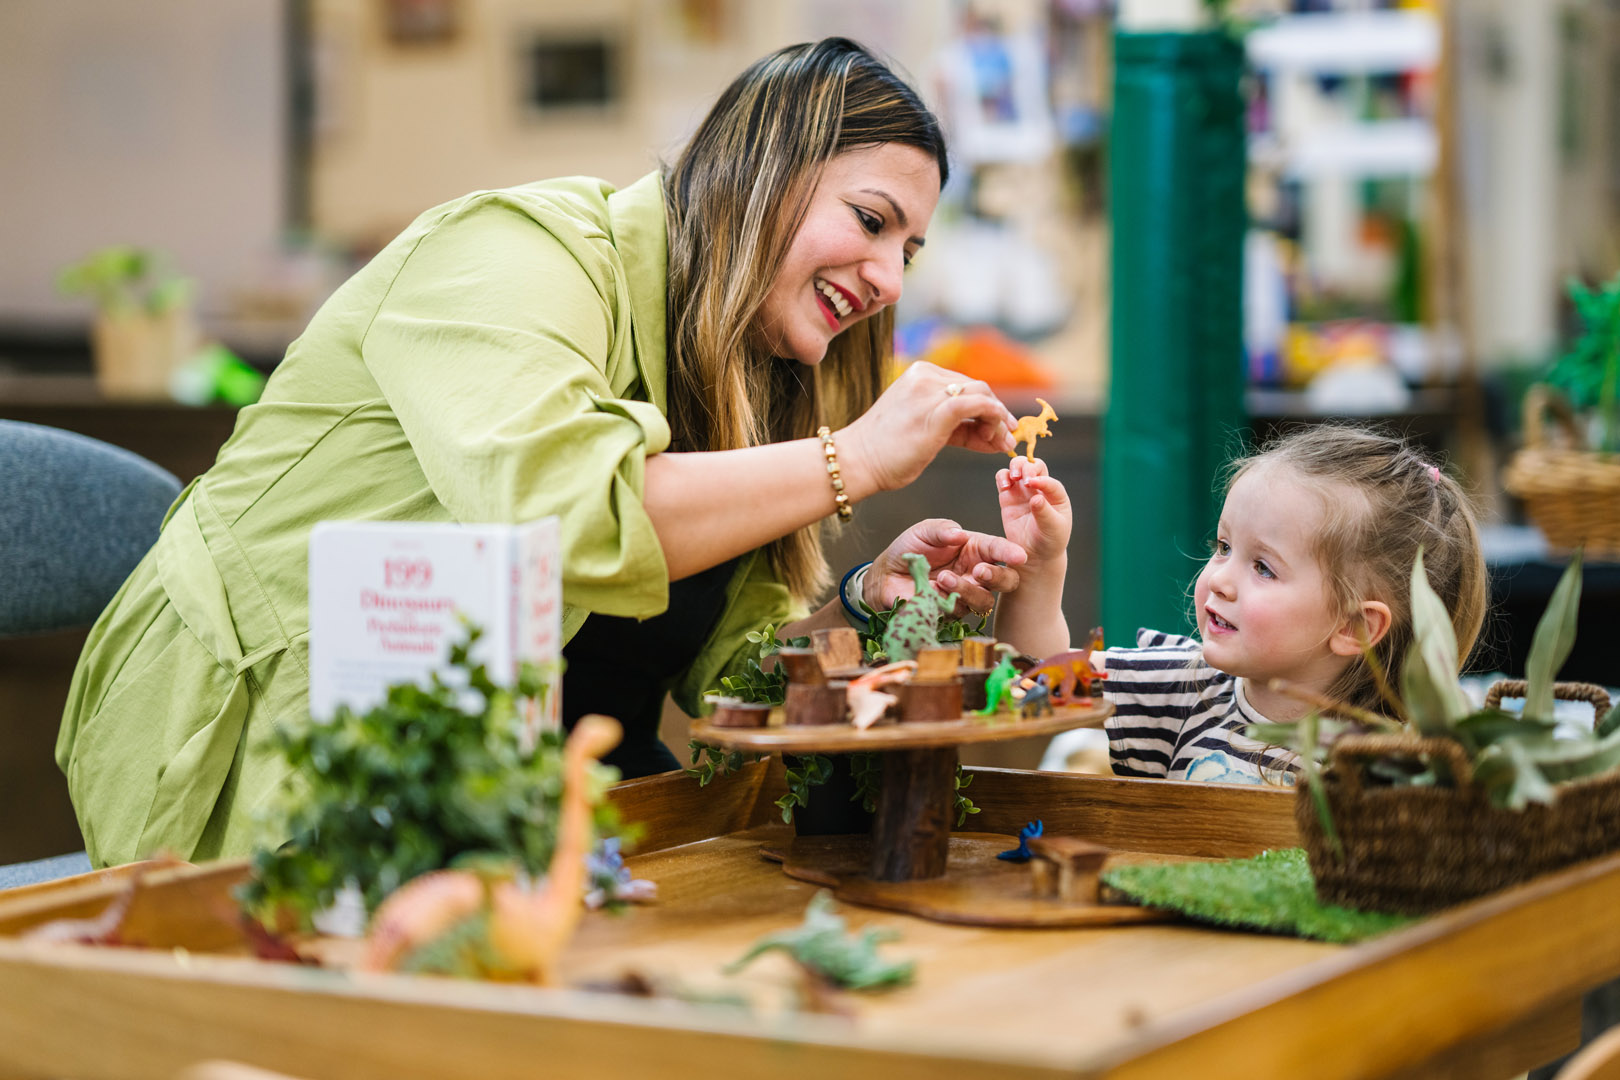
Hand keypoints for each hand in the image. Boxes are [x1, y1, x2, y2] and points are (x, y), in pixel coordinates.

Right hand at [836, 362, 1018, 496]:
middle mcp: (925, 376)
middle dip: (996, 414)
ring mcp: (930, 391)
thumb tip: (990, 432)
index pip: (964, 385)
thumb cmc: (885, 452)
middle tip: (1006, 438)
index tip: (996, 431)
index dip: (986, 408)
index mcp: (919, 374)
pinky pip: (977, 404)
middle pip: (977, 387)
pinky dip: (994, 416)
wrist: (856, 462)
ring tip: (1002, 443)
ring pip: (981, 394)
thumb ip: (954, 426)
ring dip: (998, 419)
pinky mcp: (936, 410)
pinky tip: (998, 435)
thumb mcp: (922, 429)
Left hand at [865, 519, 1027, 617]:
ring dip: (968, 590)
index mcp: (975, 548)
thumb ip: (942, 529)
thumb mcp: (924, 531)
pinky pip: (961, 612)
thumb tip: (959, 534)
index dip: (1010, 552)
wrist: (887, 574)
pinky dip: (949, 601)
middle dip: (998, 577)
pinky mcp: (952, 611)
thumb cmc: (911, 548)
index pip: (998, 550)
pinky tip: (933, 589)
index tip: (1018, 556)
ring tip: (944, 578)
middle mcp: (976, 572)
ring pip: (984, 600)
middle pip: (1006, 581)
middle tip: (980, 570)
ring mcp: (966, 594)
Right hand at [997, 455, 1071, 571]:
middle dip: (1027, 467)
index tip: (1032, 484)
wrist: (1035, 555)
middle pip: (1034, 465)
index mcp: (1056, 495)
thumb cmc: (1049, 541)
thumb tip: (1036, 498)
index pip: (1050, 481)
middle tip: (1022, 479)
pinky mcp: (1008, 497)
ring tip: (1013, 479)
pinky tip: (1004, 487)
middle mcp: (1040, 489)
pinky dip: (1002, 477)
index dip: (1042, 479)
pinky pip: (1003, 479)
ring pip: (1018, 467)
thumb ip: (1045, 513)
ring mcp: (1023, 491)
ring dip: (1015, 467)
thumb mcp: (1052, 529)